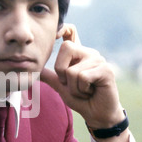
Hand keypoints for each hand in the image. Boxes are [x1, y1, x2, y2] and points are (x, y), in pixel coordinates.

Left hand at [41, 24, 128, 141]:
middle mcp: (89, 53)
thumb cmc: (81, 99)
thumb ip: (50, 77)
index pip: (71, 31)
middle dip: (62, 73)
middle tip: (73, 84)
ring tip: (84, 91)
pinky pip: (82, 77)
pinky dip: (82, 90)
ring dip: (74, 88)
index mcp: (78, 54)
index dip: (63, 27)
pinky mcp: (106, 69)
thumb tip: (36, 69)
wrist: (97, 114)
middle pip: (66, 48)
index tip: (56, 33)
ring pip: (72, 70)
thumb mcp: (61, 87)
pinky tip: (91, 92)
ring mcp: (98, 60)